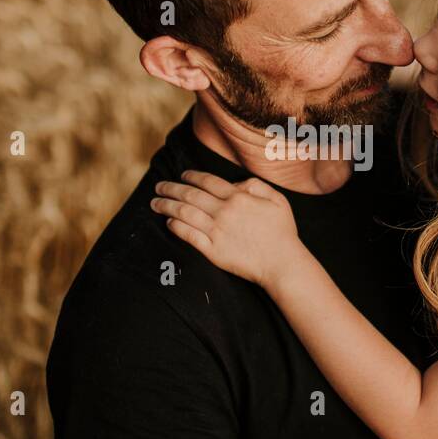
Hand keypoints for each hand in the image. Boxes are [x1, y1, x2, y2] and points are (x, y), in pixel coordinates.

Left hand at [151, 170, 303, 286]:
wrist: (281, 263)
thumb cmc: (282, 232)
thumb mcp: (277, 199)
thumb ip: (255, 186)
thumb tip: (235, 183)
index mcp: (238, 197)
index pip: (207, 181)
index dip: (192, 176)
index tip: (182, 175)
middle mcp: (224, 211)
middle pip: (190, 195)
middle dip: (171, 188)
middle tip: (159, 186)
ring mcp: (216, 231)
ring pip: (184, 213)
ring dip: (167, 206)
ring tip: (155, 202)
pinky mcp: (212, 250)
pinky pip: (188, 235)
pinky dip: (175, 227)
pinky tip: (168, 223)